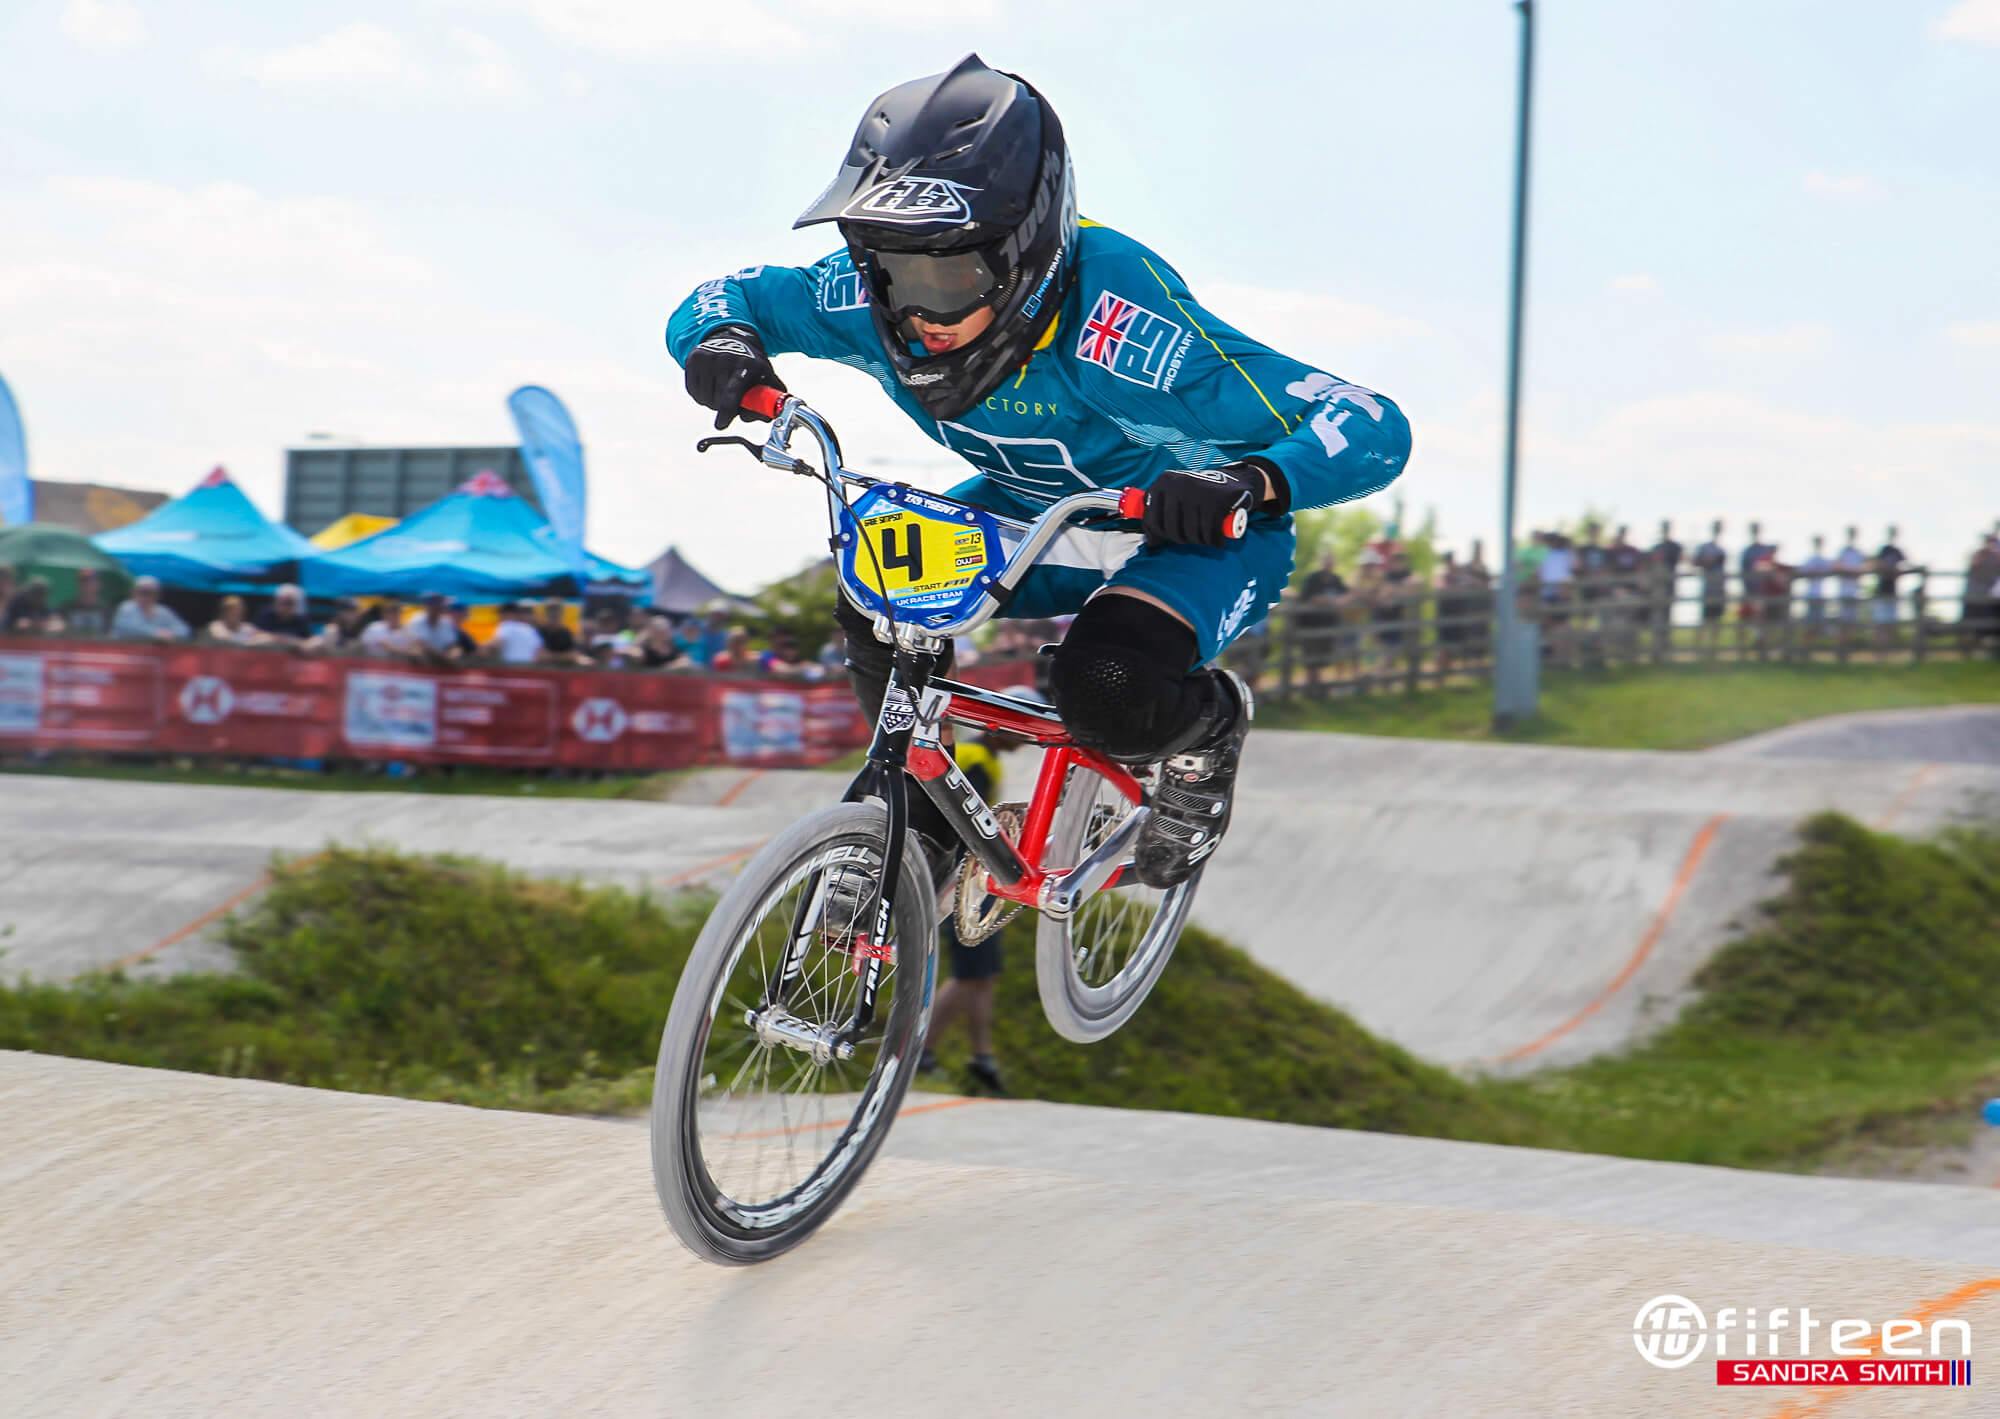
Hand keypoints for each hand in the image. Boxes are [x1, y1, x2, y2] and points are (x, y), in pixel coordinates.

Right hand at [684, 325, 784, 429]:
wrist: (731, 339)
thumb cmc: (749, 364)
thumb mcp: (766, 377)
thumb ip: (770, 400)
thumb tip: (767, 416)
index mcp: (747, 365)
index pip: (732, 394)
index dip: (727, 412)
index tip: (721, 423)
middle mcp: (725, 359)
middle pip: (718, 401)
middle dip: (725, 409)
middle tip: (732, 401)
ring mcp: (707, 358)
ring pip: (704, 399)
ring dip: (713, 402)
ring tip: (722, 391)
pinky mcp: (693, 359)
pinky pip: (693, 391)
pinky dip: (702, 395)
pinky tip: (711, 385)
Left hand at [1141, 465, 1260, 547]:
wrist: (1234, 481)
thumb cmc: (1199, 495)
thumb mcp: (1176, 496)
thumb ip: (1160, 515)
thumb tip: (1151, 544)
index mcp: (1164, 481)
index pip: (1151, 518)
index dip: (1160, 534)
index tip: (1171, 536)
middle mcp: (1178, 484)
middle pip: (1171, 529)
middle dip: (1181, 539)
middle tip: (1191, 537)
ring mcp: (1197, 491)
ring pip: (1191, 533)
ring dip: (1200, 541)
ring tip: (1205, 536)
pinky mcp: (1216, 501)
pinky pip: (1209, 532)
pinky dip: (1214, 540)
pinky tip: (1217, 539)